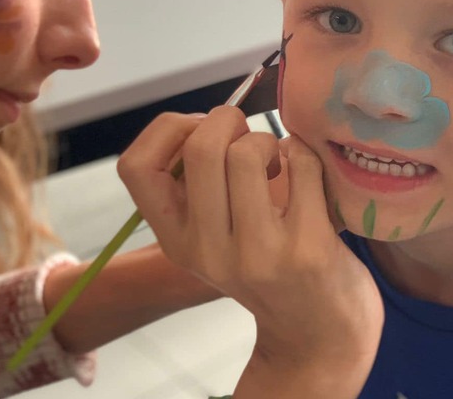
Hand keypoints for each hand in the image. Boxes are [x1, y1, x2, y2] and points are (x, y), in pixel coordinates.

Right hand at [118, 106, 382, 397]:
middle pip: (200, 147)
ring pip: (247, 152)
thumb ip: (197, 188)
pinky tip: (305, 173)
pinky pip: (300, 163)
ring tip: (277, 162)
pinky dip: (304, 153)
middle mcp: (207, 249)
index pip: (134, 166)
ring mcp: (258, 251)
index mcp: (176, 241)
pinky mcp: (307, 248)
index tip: (200, 133)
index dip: (168, 130)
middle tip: (247, 138)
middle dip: (229, 120)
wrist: (318, 332)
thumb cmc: (266, 268)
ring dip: (268, 138)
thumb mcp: (213, 239)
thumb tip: (207, 120)